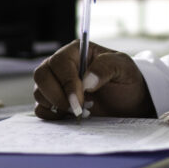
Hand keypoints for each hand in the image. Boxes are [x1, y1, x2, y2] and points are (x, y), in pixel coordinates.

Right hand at [33, 41, 155, 119]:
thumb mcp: (124, 68)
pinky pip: (41, 109)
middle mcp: (62, 66)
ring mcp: (56, 84)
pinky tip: (71, 116)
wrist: (130, 103)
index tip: (81, 99)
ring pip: (38, 92)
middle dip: (57, 95)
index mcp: (77, 52)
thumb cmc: (127, 80)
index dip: (67, 82)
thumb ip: (106, 67)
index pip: (59, 62)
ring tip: (80, 110)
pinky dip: (52, 115)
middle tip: (78, 108)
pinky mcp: (54, 102)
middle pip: (42, 75)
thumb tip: (86, 80)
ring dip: (56, 105)